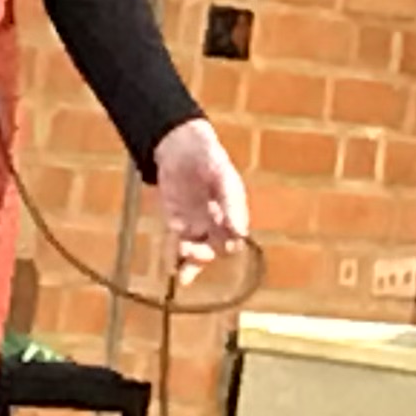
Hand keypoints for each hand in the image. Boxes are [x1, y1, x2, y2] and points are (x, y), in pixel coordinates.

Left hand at [151, 117, 248, 275]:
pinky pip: (180, 246)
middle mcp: (217, 221)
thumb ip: (231, 200)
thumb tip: (241, 232)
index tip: (226, 245)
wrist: (180, 146)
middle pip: (217, 249)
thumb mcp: (221, 173)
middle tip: (196, 251)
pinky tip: (174, 269)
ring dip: (193, 261)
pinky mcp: (178, 224)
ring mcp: (197, 224)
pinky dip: (178, 259)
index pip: (237, 236)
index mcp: (233, 210)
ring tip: (183, 259)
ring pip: (199, 252)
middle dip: (208, 254)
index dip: (232, 244)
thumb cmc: (207, 156)